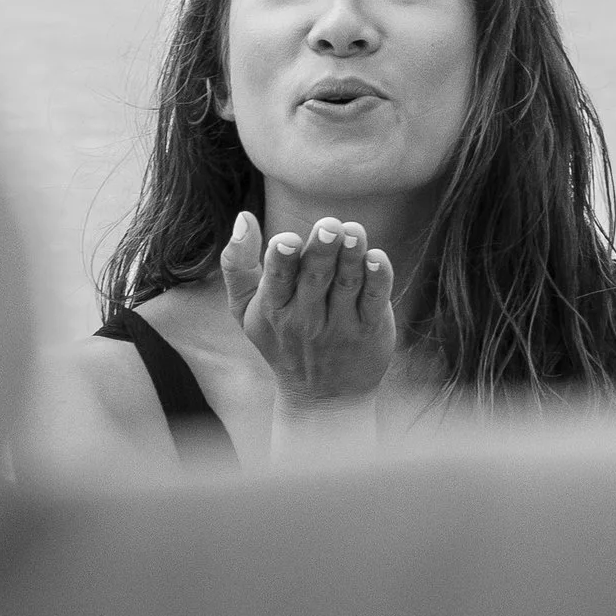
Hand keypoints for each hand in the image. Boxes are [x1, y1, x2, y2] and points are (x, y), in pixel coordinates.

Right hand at [222, 211, 395, 412]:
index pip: (276, 279)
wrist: (323, 398)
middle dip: (322, 250)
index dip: (281, 259)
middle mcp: (306, 318)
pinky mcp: (370, 330)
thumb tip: (243, 217)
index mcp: (273, 308)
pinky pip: (374, 301)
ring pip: (347, 285)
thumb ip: (236, 264)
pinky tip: (378, 258)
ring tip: (355, 231)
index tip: (286, 240)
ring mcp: (340, 326)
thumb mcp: (246, 309)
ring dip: (352, 256)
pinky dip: (378, 279)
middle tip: (330, 225)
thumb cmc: (281, 340)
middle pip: (315, 278)